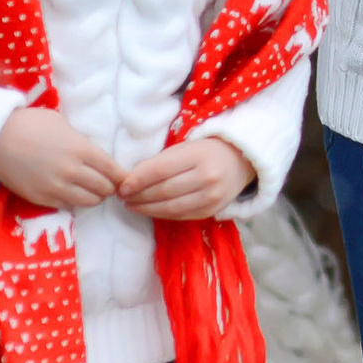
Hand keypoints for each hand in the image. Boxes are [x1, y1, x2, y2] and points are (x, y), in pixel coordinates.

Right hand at [0, 107, 124, 210]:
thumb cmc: (29, 124)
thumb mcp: (62, 124)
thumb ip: (80, 142)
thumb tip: (92, 154)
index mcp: (82, 150)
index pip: (113, 171)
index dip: (122, 177)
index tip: (124, 178)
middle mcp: (73, 172)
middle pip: (104, 189)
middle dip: (110, 187)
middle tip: (109, 185)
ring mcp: (57, 188)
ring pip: (89, 201)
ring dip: (95, 197)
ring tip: (93, 191)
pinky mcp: (42, 199)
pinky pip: (68, 206)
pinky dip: (75, 201)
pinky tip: (73, 193)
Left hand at [117, 136, 255, 221]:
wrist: (240, 161)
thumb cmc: (206, 150)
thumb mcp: (186, 147)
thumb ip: (162, 162)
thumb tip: (131, 180)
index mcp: (199, 155)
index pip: (161, 170)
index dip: (138, 180)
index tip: (122, 185)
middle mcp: (207, 177)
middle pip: (164, 191)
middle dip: (139, 195)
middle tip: (122, 196)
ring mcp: (211, 197)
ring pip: (170, 207)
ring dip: (146, 208)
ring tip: (131, 205)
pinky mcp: (211, 211)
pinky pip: (180, 216)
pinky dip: (161, 214)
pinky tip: (149, 210)